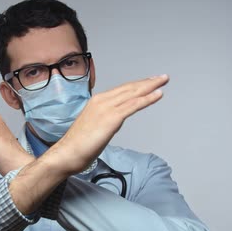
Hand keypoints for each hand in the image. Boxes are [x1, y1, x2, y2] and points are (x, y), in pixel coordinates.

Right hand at [47, 74, 168, 174]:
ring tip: (164, 80)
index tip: (149, 81)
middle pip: (130, 88)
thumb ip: (105, 120)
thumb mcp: (94, 126)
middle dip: (147, 82)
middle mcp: (102, 101)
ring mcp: (107, 108)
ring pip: (133, 93)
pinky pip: (134, 105)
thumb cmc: (78, 144)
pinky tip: (158, 94)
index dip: (137, 85)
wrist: (68, 152)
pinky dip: (148, 98)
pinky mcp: (112, 118)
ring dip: (151, 86)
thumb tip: (114, 121)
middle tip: (162, 77)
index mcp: (97, 101)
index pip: (122, 90)